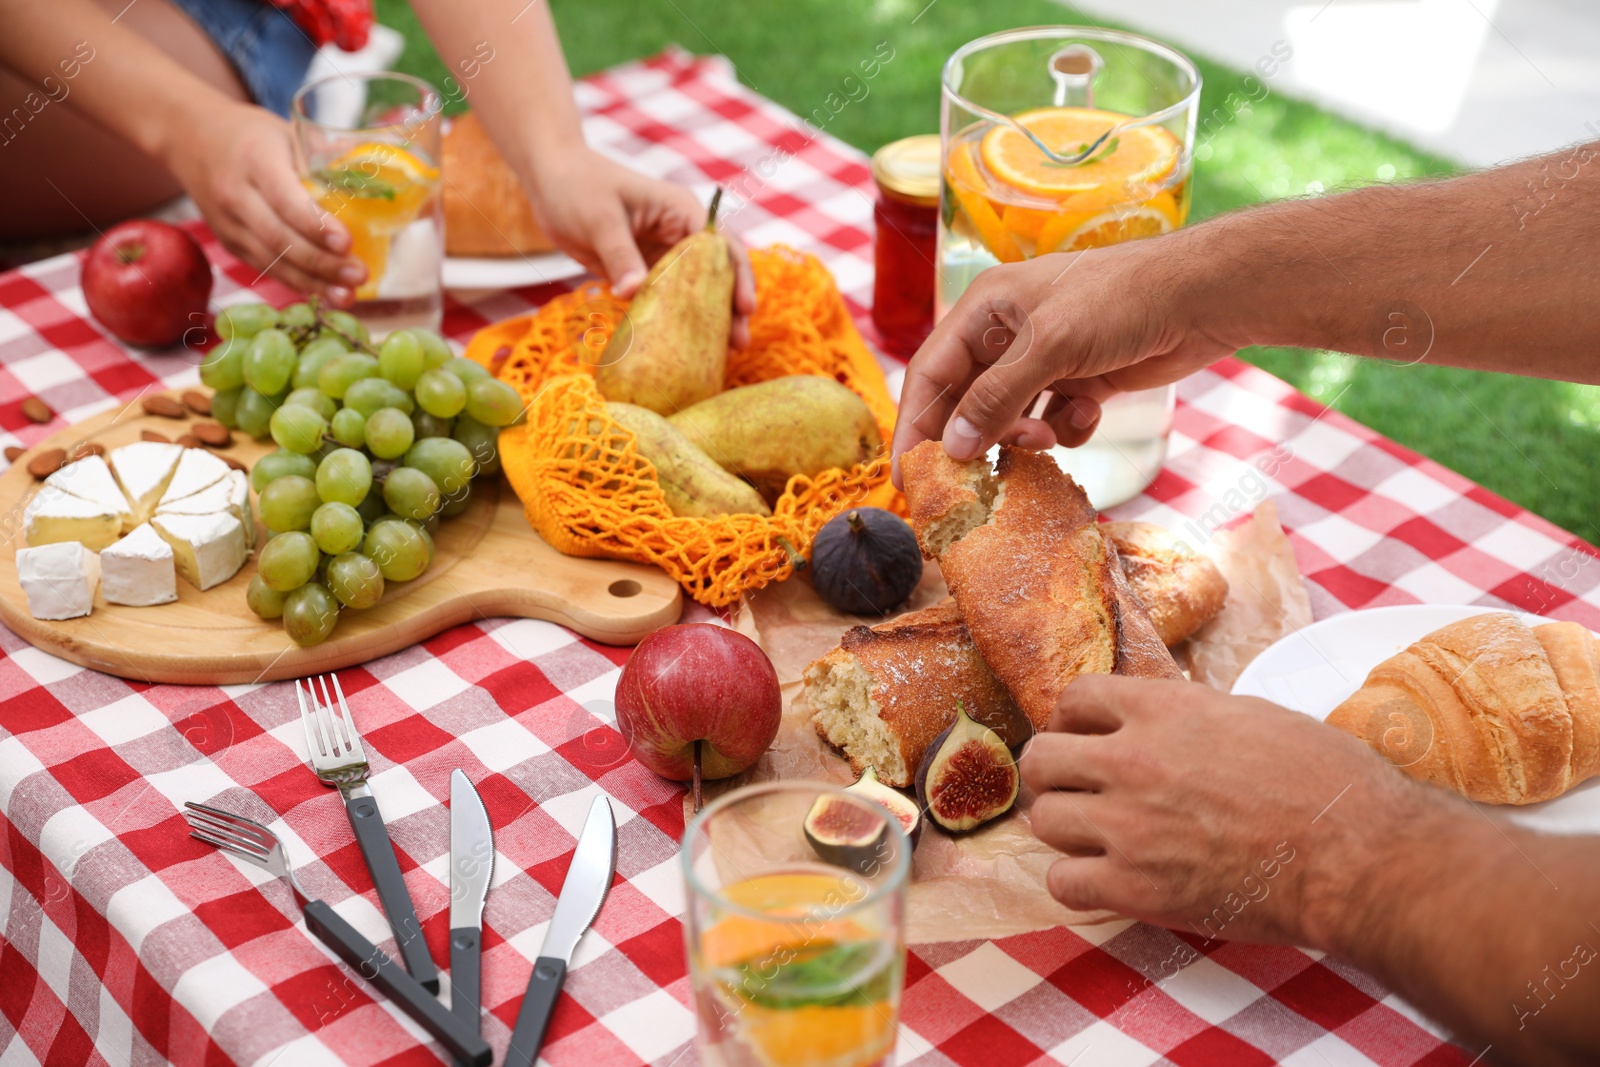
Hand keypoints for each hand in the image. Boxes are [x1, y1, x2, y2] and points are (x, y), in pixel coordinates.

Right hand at [166, 101, 365, 303]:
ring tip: (348, 296)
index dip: (316, 225)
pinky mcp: (229, 243)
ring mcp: (228, 223)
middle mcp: (236, 194)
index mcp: (255, 160)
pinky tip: (325, 294)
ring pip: (272, 261)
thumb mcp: (286, 133)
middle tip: (359, 275)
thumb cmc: (250, 134)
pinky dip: (297, 283)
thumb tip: (375, 186)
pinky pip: (266, 268)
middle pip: (280, 238)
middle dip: (322, 263)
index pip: (286, 199)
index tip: (347, 243)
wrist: (187, 138)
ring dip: (312, 283)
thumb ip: (321, 161)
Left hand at [528, 148, 755, 346]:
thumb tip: (633, 292)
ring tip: (724, 354)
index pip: (720, 245)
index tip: (744, 308)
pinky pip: (666, 301)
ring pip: (695, 292)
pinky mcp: (644, 272)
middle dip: (730, 307)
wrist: (548, 179)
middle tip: (739, 344)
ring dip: (707, 320)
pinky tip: (683, 348)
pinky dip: (676, 323)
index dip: (737, 277)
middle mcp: (679, 234)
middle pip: (716, 274)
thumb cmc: (577, 185)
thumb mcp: (600, 219)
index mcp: (680, 211)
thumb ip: (619, 255)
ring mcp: (663, 255)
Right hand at [890, 234, 1235, 481]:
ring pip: (1010, 417)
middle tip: (977, 479)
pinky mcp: (1081, 381)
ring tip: (1043, 440)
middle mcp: (1008, 333)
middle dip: (976, 436)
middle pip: (966, 400)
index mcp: (986, 309)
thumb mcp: (1049, 345)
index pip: (930, 373)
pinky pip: (1052, 422)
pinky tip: (1089, 413)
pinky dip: (1066, 429)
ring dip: (1023, 437)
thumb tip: (951, 446)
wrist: (1201, 297)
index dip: (915, 425)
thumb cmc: (1120, 300)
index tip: (908, 476)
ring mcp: (1046, 359)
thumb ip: (995, 398)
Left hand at [1019, 675, 1453, 948]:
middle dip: (1056, 775)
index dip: (1073, 719)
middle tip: (1079, 792)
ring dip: (1066, 829)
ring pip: (1044, 820)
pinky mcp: (1135, 888)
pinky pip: (1062, 882)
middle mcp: (1132, 760)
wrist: (1357, 855)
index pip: (1075, 696)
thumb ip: (1190, 717)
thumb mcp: (1253, 716)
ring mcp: (1128, 825)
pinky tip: (1106, 880)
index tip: (1084, 738)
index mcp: (1164, 709)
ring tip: (1096, 839)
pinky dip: (1078, 882)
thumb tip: (1162, 723)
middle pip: (1040, 758)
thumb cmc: (1327, 782)